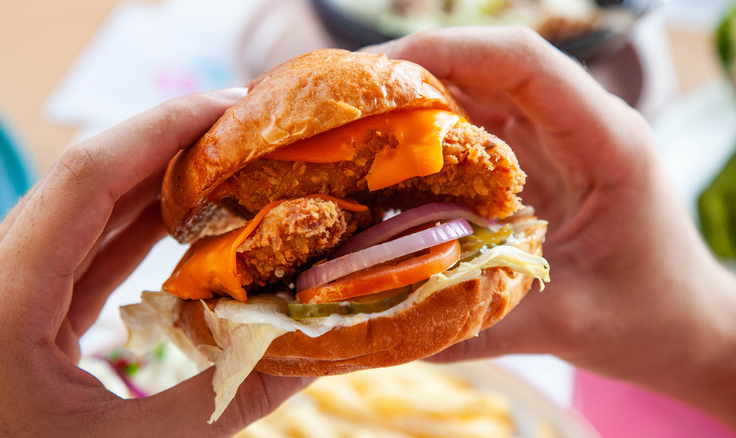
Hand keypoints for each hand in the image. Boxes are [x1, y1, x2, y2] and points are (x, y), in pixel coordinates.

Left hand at [0, 89, 308, 436]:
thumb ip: (222, 402)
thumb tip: (310, 353)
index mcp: (1, 309)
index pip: (83, 180)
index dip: (160, 130)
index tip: (230, 107)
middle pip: (84, 182)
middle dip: (167, 144)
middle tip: (245, 128)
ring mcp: (6, 298)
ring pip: (84, 213)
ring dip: (156, 182)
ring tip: (227, 163)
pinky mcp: (24, 317)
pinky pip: (85, 253)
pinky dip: (139, 229)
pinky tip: (186, 219)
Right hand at [368, 28, 735, 427]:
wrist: (686, 324)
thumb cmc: (649, 317)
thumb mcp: (569, 324)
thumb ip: (482, 324)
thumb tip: (387, 327)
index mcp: (606, 143)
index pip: (524, 64)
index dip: (449, 51)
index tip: (378, 72)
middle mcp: (578, 127)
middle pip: (491, 67)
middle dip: (415, 72)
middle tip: (345, 102)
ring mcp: (556, 142)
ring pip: (479, 94)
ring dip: (417, 103)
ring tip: (353, 126)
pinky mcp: (537, 164)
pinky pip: (476, 133)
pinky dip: (430, 140)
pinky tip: (389, 163)